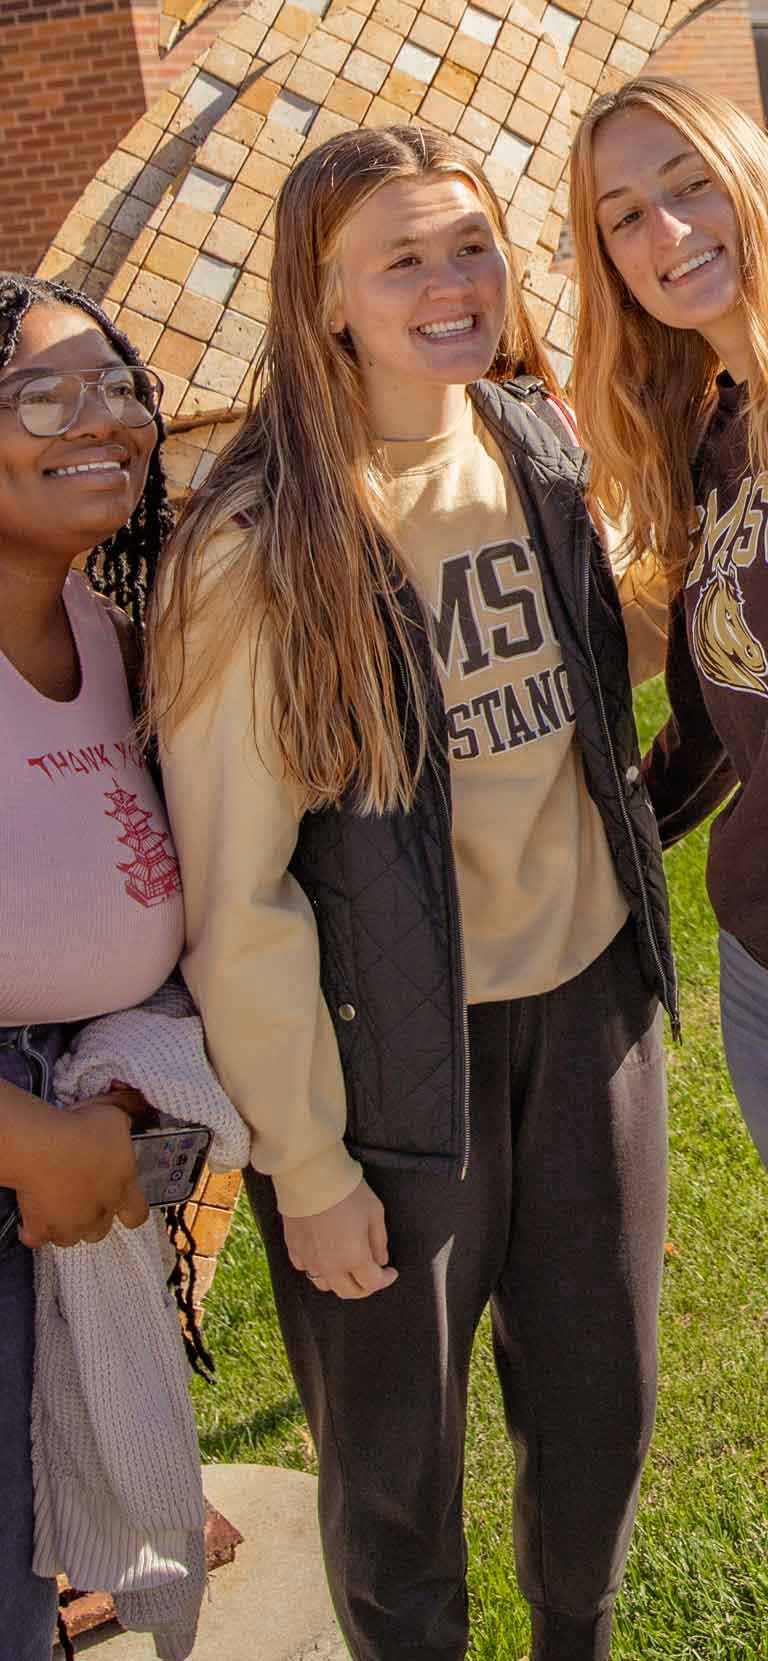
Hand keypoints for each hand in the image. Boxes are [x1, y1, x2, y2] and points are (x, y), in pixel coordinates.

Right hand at [17, 1090, 148, 1247]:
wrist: (45, 1147)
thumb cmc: (84, 1131)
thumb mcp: (115, 1117)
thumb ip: (125, 1119)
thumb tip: (132, 1108)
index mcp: (123, 1188)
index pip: (138, 1214)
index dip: (131, 1210)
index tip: (123, 1202)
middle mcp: (99, 1213)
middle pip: (101, 1230)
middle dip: (94, 1217)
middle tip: (83, 1195)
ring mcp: (69, 1225)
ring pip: (71, 1238)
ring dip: (66, 1224)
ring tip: (58, 1203)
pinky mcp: (39, 1227)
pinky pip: (36, 1237)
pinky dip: (33, 1229)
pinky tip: (31, 1214)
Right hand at [283, 1178, 397, 1299]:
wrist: (310, 1175)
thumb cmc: (346, 1191)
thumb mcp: (374, 1213)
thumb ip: (379, 1241)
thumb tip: (381, 1260)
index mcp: (354, 1258)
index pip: (372, 1283)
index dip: (386, 1279)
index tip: (391, 1271)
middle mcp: (330, 1266)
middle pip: (349, 1292)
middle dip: (364, 1287)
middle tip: (372, 1275)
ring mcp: (309, 1259)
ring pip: (325, 1285)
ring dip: (340, 1281)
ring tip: (348, 1267)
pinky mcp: (293, 1248)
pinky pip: (305, 1268)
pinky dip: (317, 1268)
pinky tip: (323, 1256)